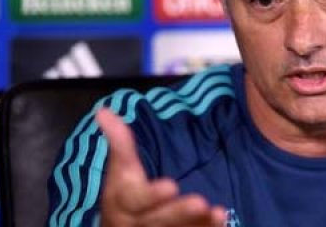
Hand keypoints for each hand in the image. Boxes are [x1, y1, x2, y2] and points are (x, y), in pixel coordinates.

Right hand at [96, 107, 226, 225]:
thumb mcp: (120, 170)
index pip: (136, 200)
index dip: (152, 195)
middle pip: (159, 221)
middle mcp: (140, 224)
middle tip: (200, 202)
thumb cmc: (124, 196)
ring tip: (218, 212)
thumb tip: (104, 110)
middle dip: (179, 212)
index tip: (171, 185)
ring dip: (198, 224)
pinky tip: (221, 220)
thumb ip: (119, 142)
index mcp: (123, 204)